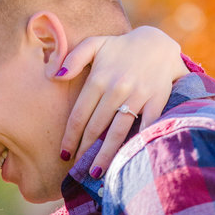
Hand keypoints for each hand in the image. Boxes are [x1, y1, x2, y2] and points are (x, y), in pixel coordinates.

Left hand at [56, 26, 187, 175]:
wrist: (158, 43)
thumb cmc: (121, 47)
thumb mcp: (95, 44)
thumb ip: (73, 58)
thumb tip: (55, 75)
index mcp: (99, 78)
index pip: (79, 115)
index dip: (70, 137)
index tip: (64, 154)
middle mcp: (117, 88)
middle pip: (96, 127)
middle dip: (85, 150)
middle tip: (77, 170)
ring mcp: (138, 95)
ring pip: (118, 131)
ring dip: (106, 154)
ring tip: (96, 172)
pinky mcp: (157, 100)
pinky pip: (144, 126)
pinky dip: (135, 143)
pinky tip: (127, 159)